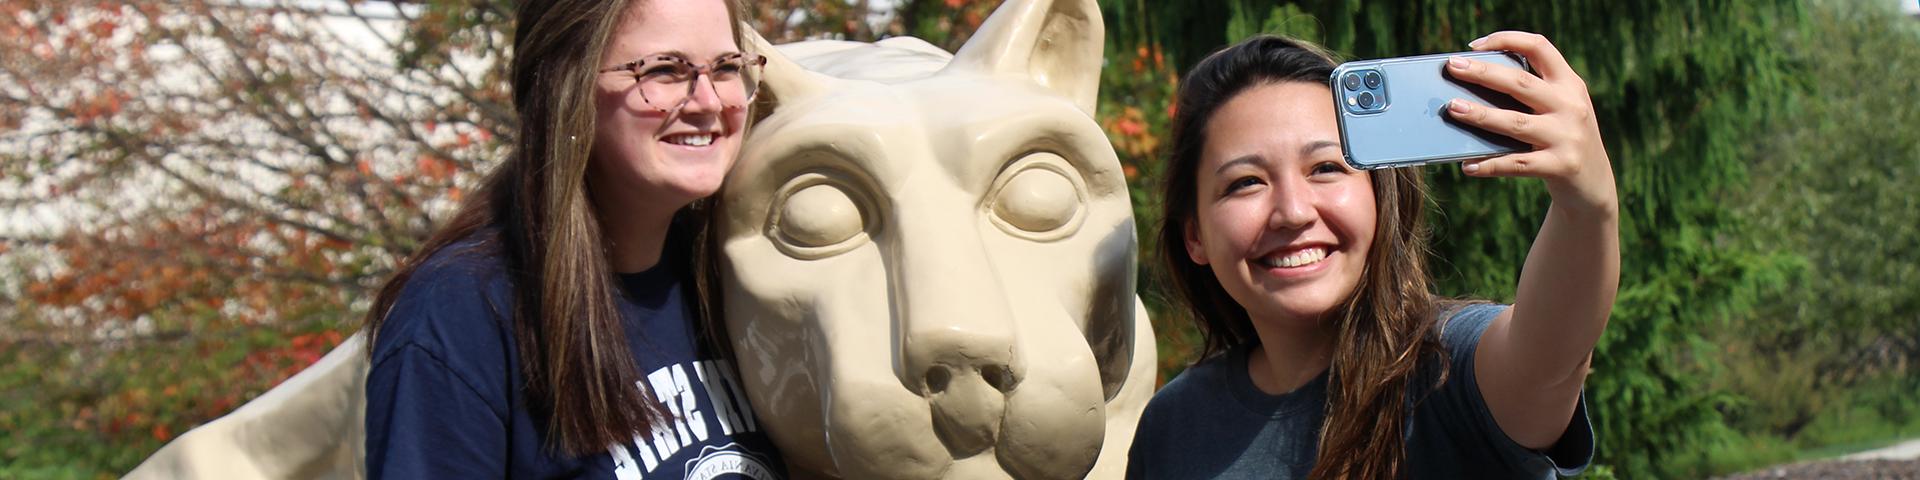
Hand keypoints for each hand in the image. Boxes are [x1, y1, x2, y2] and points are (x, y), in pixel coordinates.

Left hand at [1445, 31, 1617, 218]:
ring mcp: (1568, 136)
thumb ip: (1530, 95)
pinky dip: (1490, 165)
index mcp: (1569, 84)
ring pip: (1515, 123)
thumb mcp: (1559, 109)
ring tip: (1453, 108)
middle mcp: (1571, 106)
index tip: (1474, 45)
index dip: (1507, 39)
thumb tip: (1471, 88)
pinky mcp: (1561, 166)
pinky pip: (1518, 164)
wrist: (1594, 183)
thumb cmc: (1562, 139)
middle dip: (1483, 73)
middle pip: (1521, 83)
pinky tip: (1468, 166)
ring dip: (1481, 115)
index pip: (1539, 48)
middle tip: (1452, 66)